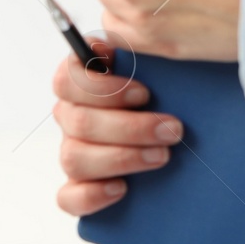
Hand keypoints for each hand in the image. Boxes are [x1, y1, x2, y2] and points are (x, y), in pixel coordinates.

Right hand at [52, 42, 182, 215]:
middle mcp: (70, 116)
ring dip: (120, 157)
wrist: (177, 139)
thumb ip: (142, 56)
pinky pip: (68, 197)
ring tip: (162, 157)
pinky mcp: (78, 188)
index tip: (144, 94)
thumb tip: (138, 46)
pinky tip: (122, 189)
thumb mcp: (156, 70)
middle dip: (130, 127)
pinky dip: (92, 195)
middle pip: (78, 122)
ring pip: (73, 157)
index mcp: (80, 83)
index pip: (67, 79)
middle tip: (172, 129)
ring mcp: (73, 151)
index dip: (103, 88)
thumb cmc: (164, 97)